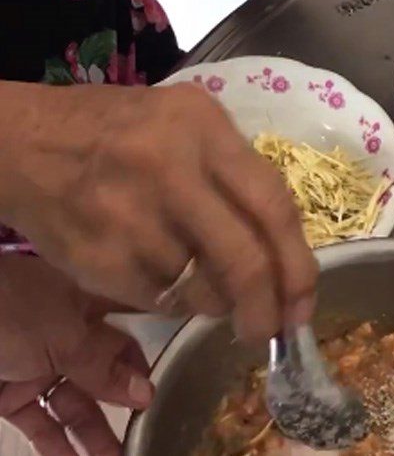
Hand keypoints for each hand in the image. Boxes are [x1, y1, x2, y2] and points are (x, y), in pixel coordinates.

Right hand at [0, 80, 317, 340]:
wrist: (17, 144)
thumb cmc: (115, 135)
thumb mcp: (184, 126)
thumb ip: (236, 177)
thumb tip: (287, 258)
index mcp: (202, 127)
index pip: (275, 206)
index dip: (299, 265)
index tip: (304, 302)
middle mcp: (169, 168)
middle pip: (246, 261)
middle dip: (267, 309)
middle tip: (270, 329)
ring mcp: (131, 215)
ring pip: (204, 291)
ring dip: (215, 303)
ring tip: (200, 283)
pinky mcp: (101, 257)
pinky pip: (163, 303)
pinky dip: (175, 303)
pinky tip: (160, 276)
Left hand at [0, 254, 152, 455]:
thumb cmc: (7, 315)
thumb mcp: (63, 336)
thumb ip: (105, 368)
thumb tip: (148, 394)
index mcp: (83, 304)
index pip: (129, 328)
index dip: (150, 356)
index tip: (180, 386)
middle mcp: (65, 333)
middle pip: (107, 374)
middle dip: (126, 410)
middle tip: (148, 444)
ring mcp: (35, 366)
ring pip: (76, 406)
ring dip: (95, 441)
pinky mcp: (7, 397)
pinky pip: (41, 425)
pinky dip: (58, 453)